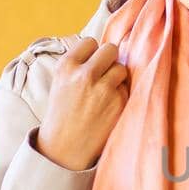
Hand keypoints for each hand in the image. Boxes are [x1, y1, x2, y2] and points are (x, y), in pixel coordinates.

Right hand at [33, 37, 130, 171]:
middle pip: (110, 49)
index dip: (93, 52)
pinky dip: (122, 95)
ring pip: (122, 68)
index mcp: (66, 66)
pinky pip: (127, 88)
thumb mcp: (61, 82)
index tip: (92, 63)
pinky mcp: (119, 102)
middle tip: (104, 74)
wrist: (65, 147)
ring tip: (105, 93)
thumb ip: (79, 64)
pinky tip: (109, 107)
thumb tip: (106, 49)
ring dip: (117, 78)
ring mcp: (104, 89)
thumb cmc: (64, 113)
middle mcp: (85, 75)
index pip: (90, 42)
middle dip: (109, 60)